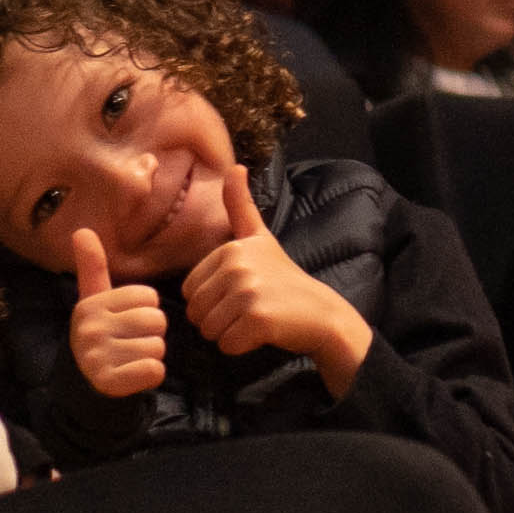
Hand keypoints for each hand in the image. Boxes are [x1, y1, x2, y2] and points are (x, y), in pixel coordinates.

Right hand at [68, 227, 168, 398]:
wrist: (85, 385)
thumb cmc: (101, 336)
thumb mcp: (95, 301)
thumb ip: (93, 267)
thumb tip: (81, 230)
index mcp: (90, 305)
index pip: (149, 297)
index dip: (146, 310)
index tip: (126, 321)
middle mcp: (90, 328)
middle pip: (156, 321)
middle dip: (153, 334)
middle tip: (131, 342)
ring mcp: (97, 357)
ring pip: (158, 347)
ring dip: (152, 355)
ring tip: (129, 358)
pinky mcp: (108, 382)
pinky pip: (154, 371)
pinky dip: (151, 375)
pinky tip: (132, 376)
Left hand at [180, 166, 373, 396]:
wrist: (322, 314)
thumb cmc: (285, 280)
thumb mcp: (261, 238)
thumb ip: (241, 206)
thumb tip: (236, 166)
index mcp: (231, 249)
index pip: (190, 290)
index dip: (212, 301)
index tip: (242, 294)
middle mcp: (238, 267)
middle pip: (196, 312)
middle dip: (218, 320)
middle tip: (249, 311)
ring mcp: (249, 292)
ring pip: (209, 330)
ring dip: (229, 334)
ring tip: (256, 321)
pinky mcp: (258, 319)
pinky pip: (226, 345)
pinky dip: (242, 347)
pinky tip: (264, 333)